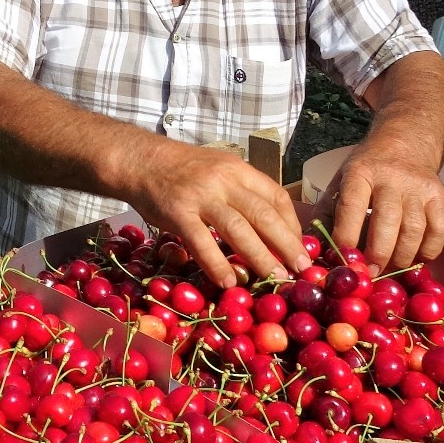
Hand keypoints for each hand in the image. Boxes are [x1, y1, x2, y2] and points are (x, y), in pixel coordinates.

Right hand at [124, 142, 312, 287]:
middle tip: (301, 269)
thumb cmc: (184, 171)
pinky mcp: (178, 213)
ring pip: (238, 230)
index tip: (299, 247)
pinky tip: (229, 281)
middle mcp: (224, 181)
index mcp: (239, 170)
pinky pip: (202, 242)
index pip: (276, 197)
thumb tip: (270, 227)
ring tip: (275, 279)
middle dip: (286, 245)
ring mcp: (201, 196)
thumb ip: (242, 193)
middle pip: (264, 215)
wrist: (142, 161)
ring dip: (260, 257)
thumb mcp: (220, 170)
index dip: (292, 225)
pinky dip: (217, 264)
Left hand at [314, 145, 443, 273]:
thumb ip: (327, 214)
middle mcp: (391, 179)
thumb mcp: (340, 182)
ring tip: (390, 270)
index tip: (342, 261)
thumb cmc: (367, 171)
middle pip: (387, 222)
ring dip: (401, 258)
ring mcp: (418, 187)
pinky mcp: (438, 196)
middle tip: (370, 274)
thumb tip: (312, 248)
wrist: (405, 144)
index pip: (351, 208)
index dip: (346, 237)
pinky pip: (438, 231)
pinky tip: (415, 259)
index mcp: (360, 173)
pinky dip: (428, 251)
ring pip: (414, 230)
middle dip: (378, 254)